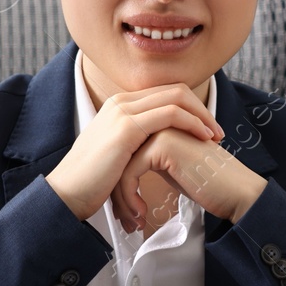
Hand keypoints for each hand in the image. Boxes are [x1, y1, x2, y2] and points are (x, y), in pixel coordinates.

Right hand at [46, 84, 224, 220]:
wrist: (67, 194)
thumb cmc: (91, 183)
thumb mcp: (117, 156)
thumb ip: (135, 146)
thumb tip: (156, 152)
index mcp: (119, 107)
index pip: (164, 95)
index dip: (190, 109)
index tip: (207, 130)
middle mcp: (121, 102)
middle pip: (174, 91)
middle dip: (201, 109)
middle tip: (218, 132)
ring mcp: (123, 111)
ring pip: (176, 98)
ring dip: (202, 115)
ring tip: (216, 136)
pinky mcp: (127, 127)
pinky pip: (171, 114)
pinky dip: (193, 123)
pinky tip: (204, 138)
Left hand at [113, 126, 267, 229]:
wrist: (236, 192)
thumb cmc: (208, 184)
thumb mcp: (173, 168)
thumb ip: (151, 160)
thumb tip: (122, 173)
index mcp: (160, 124)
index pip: (124, 151)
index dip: (119, 183)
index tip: (123, 210)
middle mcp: (158, 122)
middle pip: (120, 157)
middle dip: (116, 192)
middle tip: (123, 220)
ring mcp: (160, 130)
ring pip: (121, 166)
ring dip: (122, 199)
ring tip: (131, 222)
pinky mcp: (162, 145)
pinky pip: (130, 173)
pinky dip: (130, 197)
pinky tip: (141, 214)